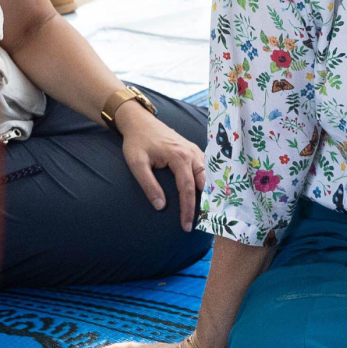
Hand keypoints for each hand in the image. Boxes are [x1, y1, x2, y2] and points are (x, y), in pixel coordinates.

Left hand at [116, 101, 205, 231]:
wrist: (140, 122)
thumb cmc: (137, 142)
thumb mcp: (137, 164)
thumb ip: (149, 185)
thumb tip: (161, 206)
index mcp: (179, 157)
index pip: (187, 188)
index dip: (188, 209)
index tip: (186, 226)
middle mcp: (191, 153)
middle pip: (202, 183)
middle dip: (202, 205)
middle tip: (201, 223)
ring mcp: (195, 150)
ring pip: (208, 175)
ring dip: (209, 193)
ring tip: (208, 210)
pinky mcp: (194, 150)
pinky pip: (206, 167)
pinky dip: (209, 180)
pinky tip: (209, 191)